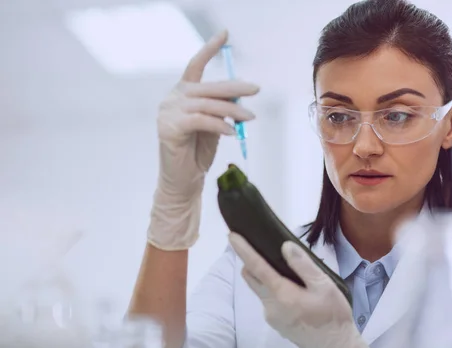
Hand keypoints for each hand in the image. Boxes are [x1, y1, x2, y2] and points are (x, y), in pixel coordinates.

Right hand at [147, 30, 259, 250]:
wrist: (183, 180)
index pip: (196, 66)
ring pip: (207, 104)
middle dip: (234, 88)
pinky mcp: (169, 128)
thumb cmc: (198, 152)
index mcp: (182, 93)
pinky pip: (201, 121)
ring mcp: (167, 112)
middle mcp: (172, 98)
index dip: (210, 49)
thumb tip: (240, 94)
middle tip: (256, 90)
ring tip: (250, 118)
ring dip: (232, 111)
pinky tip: (233, 132)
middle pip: (207, 86)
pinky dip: (220, 125)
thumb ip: (222, 108)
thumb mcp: (214, 125)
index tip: (225, 34)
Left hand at [228, 233, 390, 347]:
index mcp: (282, 294)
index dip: (243, 250)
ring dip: (262, 275)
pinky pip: (267, 299)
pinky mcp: (275, 322)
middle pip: (251, 277)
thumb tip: (285, 246)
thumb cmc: (333, 316)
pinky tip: (290, 286)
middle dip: (249, 260)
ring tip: (281, 265)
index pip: (257, 267)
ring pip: (259, 289)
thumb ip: (303, 265)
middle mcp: (270, 306)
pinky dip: (272, 288)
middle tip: (257, 245)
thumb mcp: (324, 286)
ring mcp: (271, 316)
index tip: (232, 236)